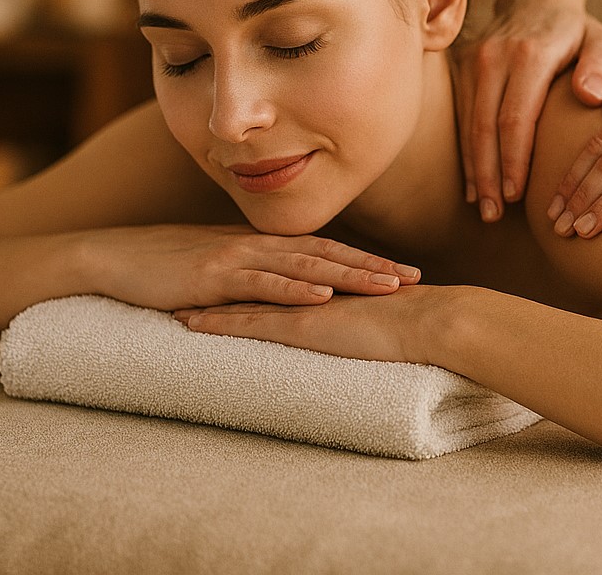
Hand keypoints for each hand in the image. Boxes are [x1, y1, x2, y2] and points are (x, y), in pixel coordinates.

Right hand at [83, 224, 421, 312]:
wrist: (113, 258)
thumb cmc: (165, 267)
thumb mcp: (219, 269)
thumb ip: (254, 277)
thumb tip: (287, 292)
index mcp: (261, 244)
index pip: (324, 250)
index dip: (365, 260)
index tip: (403, 273)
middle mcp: (256, 244)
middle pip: (327, 253)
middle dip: (372, 266)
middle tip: (415, 279)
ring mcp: (236, 256)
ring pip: (305, 264)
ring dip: (348, 275)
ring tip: (387, 287)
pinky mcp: (214, 274)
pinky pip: (262, 282)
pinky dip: (294, 288)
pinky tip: (322, 295)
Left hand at [171, 283, 449, 363]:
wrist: (429, 321)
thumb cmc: (417, 323)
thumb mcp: (383, 316)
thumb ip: (366, 315)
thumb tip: (362, 324)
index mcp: (327, 284)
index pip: (279, 276)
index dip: (249, 275)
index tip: (221, 278)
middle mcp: (308, 287)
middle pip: (252, 280)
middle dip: (217, 281)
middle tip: (182, 281)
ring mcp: (302, 303)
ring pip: (242, 299)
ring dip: (206, 301)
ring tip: (172, 303)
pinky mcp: (300, 324)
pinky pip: (249, 323)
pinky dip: (217, 323)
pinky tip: (190, 325)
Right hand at [457, 0, 601, 221]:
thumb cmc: (575, 28)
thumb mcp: (601, 39)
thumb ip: (601, 66)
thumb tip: (592, 97)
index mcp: (530, 53)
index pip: (515, 116)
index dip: (513, 159)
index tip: (517, 195)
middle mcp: (494, 56)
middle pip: (486, 126)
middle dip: (488, 175)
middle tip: (494, 214)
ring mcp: (473, 61)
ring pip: (469, 125)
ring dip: (474, 169)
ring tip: (483, 207)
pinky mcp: (461, 67)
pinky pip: (462, 117)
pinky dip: (467, 152)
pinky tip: (473, 183)